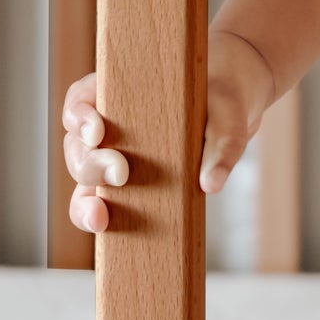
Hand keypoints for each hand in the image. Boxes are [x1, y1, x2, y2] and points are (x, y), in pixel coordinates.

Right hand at [62, 30, 276, 233]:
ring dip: (86, 200)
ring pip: (85, 179)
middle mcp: (110, 124)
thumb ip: (224, 142)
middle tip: (120, 174)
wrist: (240, 103)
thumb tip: (211, 185)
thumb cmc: (226, 93)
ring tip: (100, 217)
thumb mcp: (230, 108)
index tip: (98, 133)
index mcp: (120, 91)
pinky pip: (106, 201)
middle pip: (78, 146)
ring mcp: (118, 155)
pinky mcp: (132, 184)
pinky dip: (99, 216)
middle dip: (91, 165)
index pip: (82, 101)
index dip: (80, 118)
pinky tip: (106, 229)